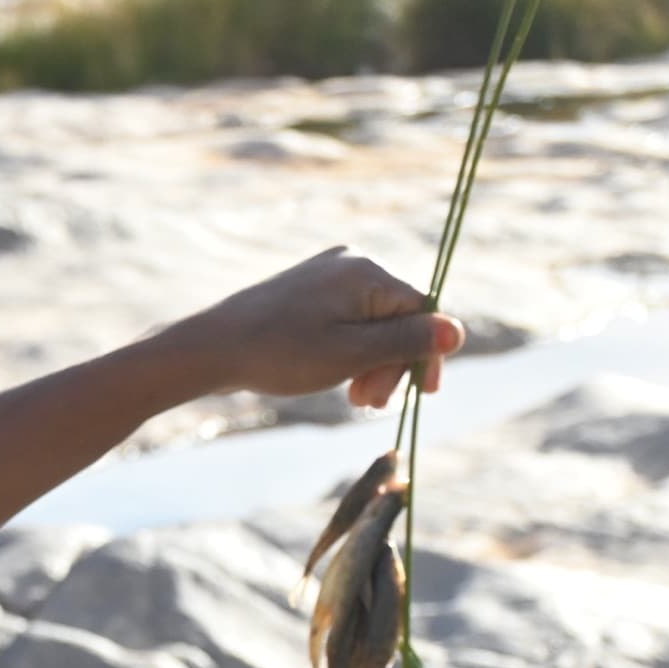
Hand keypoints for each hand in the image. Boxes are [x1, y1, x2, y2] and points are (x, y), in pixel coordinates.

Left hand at [173, 247, 465, 405]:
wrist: (210, 348)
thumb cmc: (279, 353)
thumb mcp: (350, 355)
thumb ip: (405, 343)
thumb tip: (458, 331)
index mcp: (367, 272)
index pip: (422, 310)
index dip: (426, 353)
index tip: (423, 394)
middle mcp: (351, 263)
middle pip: (397, 317)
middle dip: (392, 363)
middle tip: (368, 404)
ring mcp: (327, 275)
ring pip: (372, 323)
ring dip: (371, 363)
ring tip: (354, 399)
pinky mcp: (308, 291)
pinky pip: (346, 321)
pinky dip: (349, 352)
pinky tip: (338, 380)